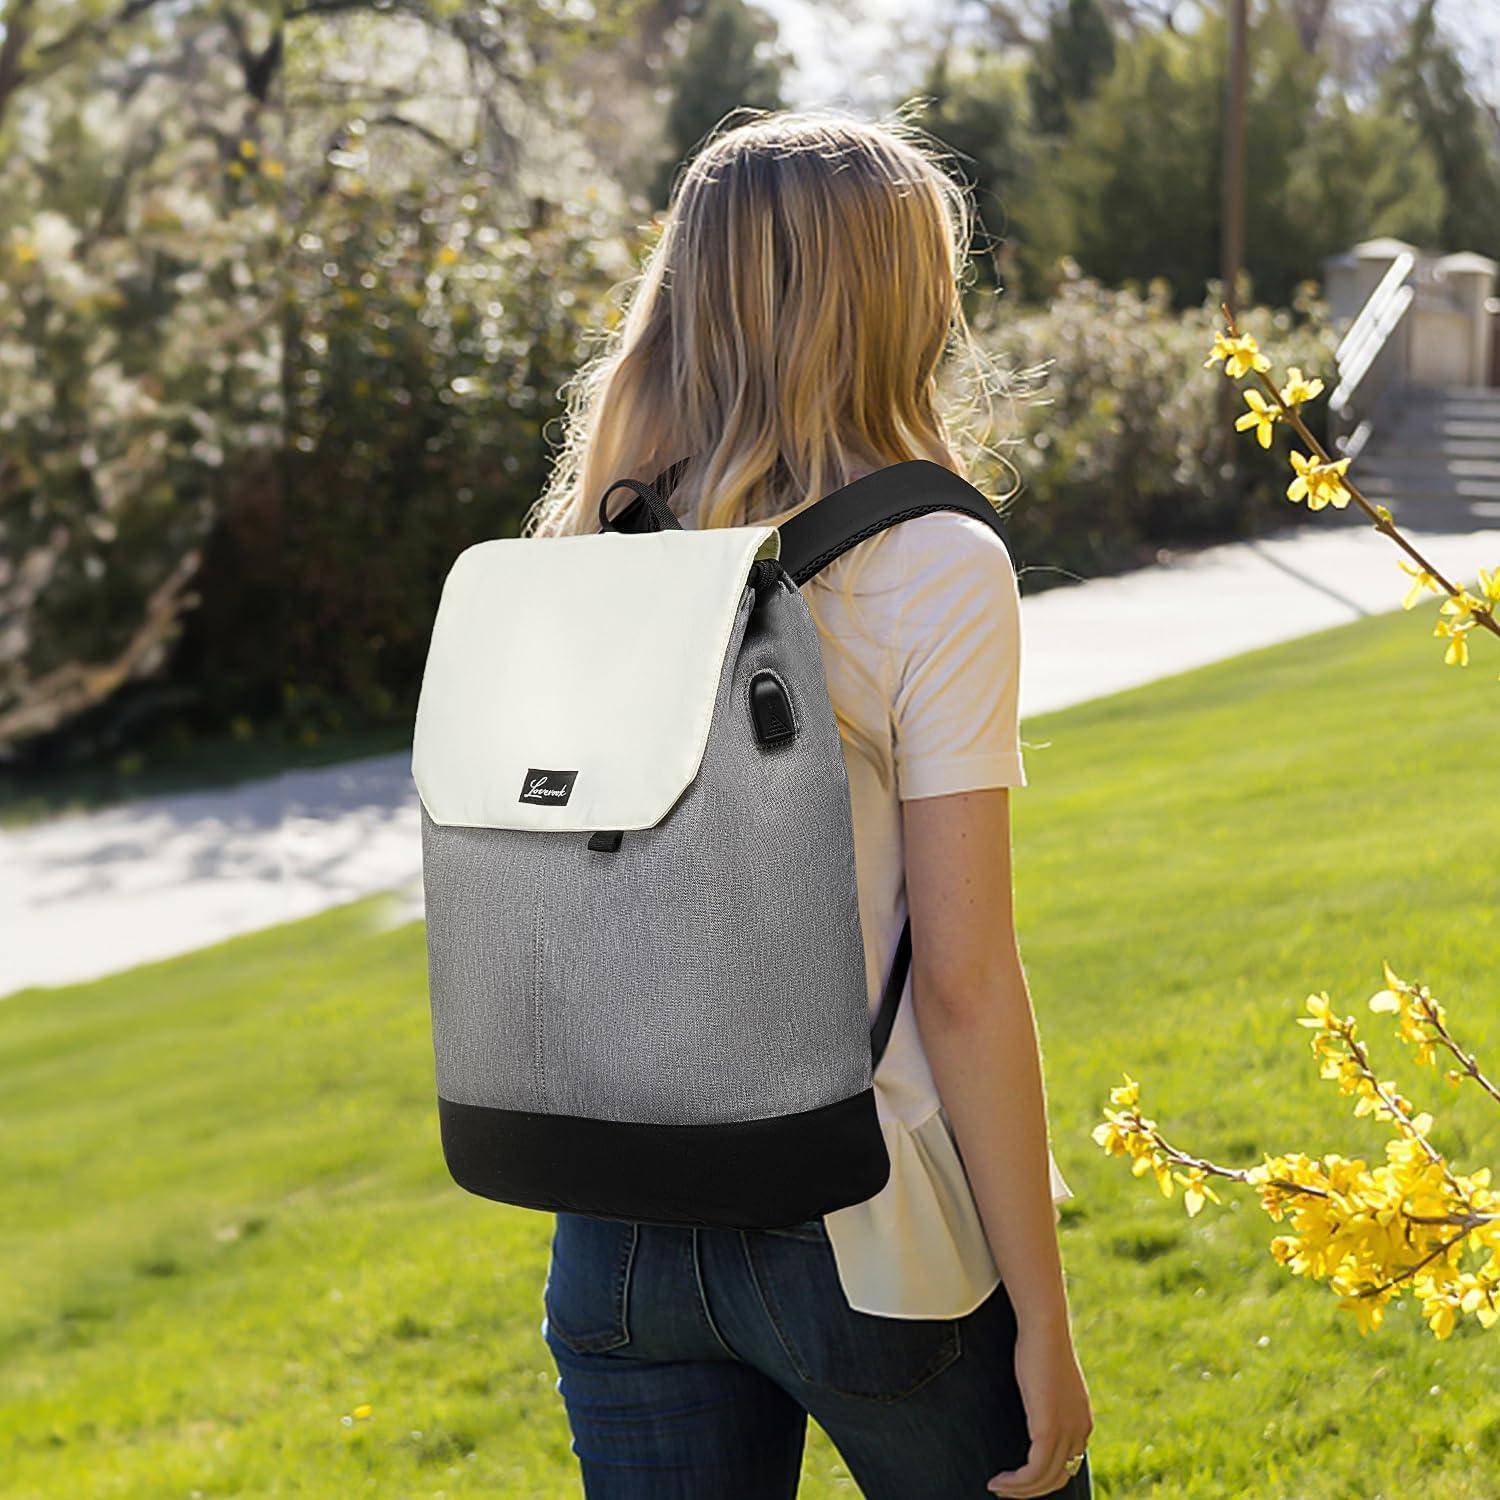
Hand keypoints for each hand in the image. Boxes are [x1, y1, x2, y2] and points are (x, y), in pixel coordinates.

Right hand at [987, 1320, 1092, 1496]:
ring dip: (1018, 1490)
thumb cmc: (1039, 1346)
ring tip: (996, 1487)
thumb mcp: (1047, 1380)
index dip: (1043, 1478)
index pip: (1067, 1464)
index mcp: (1082, 1421)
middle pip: (1058, 1478)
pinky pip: (1033, 1471)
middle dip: (1030, 1491)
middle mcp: (1080, 1431)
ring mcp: (1067, 1432)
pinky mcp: (1048, 1430)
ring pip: (1044, 1480)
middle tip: (1004, 1490)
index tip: (1018, 1479)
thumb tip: (1032, 1406)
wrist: (1045, 1329)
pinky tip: (998, 1479)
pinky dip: (1016, 1482)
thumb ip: (1046, 1399)